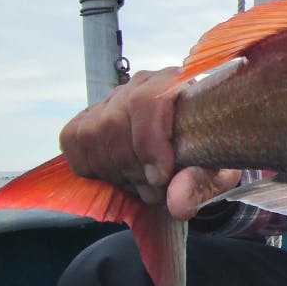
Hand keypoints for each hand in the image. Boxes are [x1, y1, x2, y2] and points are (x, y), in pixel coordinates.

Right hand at [59, 67, 238, 220]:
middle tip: (154, 189)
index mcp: (178, 84)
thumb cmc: (205, 159)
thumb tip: (178, 202)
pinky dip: (90, 165)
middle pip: (114, 122)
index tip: (160, 177)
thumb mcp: (213, 174)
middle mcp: (142, 83)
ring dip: (113, 170)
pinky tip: (116, 174)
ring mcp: (113, 98)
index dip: (149, 142)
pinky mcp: (88, 116)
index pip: (147, 100)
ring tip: (139, 183)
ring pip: (91, 132)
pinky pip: (73, 139)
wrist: (189, 159)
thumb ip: (199, 185)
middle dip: (132, 167)